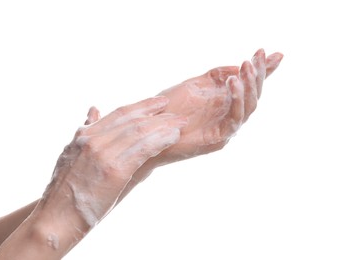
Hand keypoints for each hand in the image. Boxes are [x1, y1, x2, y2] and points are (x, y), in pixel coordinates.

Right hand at [41, 97, 186, 230]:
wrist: (56, 216)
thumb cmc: (66, 189)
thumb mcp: (71, 153)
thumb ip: (88, 130)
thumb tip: (94, 109)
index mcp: (84, 135)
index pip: (119, 113)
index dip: (142, 105)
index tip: (158, 101)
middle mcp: (93, 140)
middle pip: (132, 119)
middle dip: (156, 113)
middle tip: (175, 109)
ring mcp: (103, 154)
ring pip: (139, 132)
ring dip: (163, 126)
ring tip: (180, 123)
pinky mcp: (114, 171)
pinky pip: (143, 149)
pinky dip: (160, 141)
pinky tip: (173, 138)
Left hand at [84, 49, 282, 196]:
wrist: (150, 129)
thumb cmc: (170, 108)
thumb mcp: (195, 85)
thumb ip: (216, 76)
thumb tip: (238, 66)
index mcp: (224, 102)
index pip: (248, 85)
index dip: (263, 71)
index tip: (275, 54)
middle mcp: (228, 115)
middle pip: (253, 95)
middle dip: (257, 75)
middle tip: (256, 57)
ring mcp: (224, 128)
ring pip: (248, 107)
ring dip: (249, 85)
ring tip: (246, 66)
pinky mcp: (217, 138)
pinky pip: (234, 119)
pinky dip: (236, 100)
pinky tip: (232, 82)